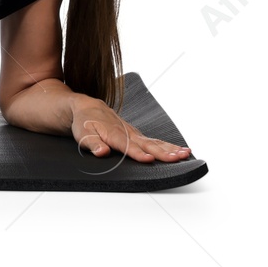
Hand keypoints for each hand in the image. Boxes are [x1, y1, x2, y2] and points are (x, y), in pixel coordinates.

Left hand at [70, 98, 191, 162]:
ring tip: (185, 154)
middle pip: (147, 145)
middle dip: (162, 152)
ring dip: (170, 148)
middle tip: (177, 158)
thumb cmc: (84, 122)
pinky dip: (168, 145)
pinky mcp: (137, 135)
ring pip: (154, 142)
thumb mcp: (82, 134)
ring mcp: (134, 133)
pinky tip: (181, 150)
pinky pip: (154, 141)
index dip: (138, 153)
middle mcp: (127, 133)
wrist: (88, 107)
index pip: (127, 146)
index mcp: (114, 134)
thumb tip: (102, 152)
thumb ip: (92, 144)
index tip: (149, 159)